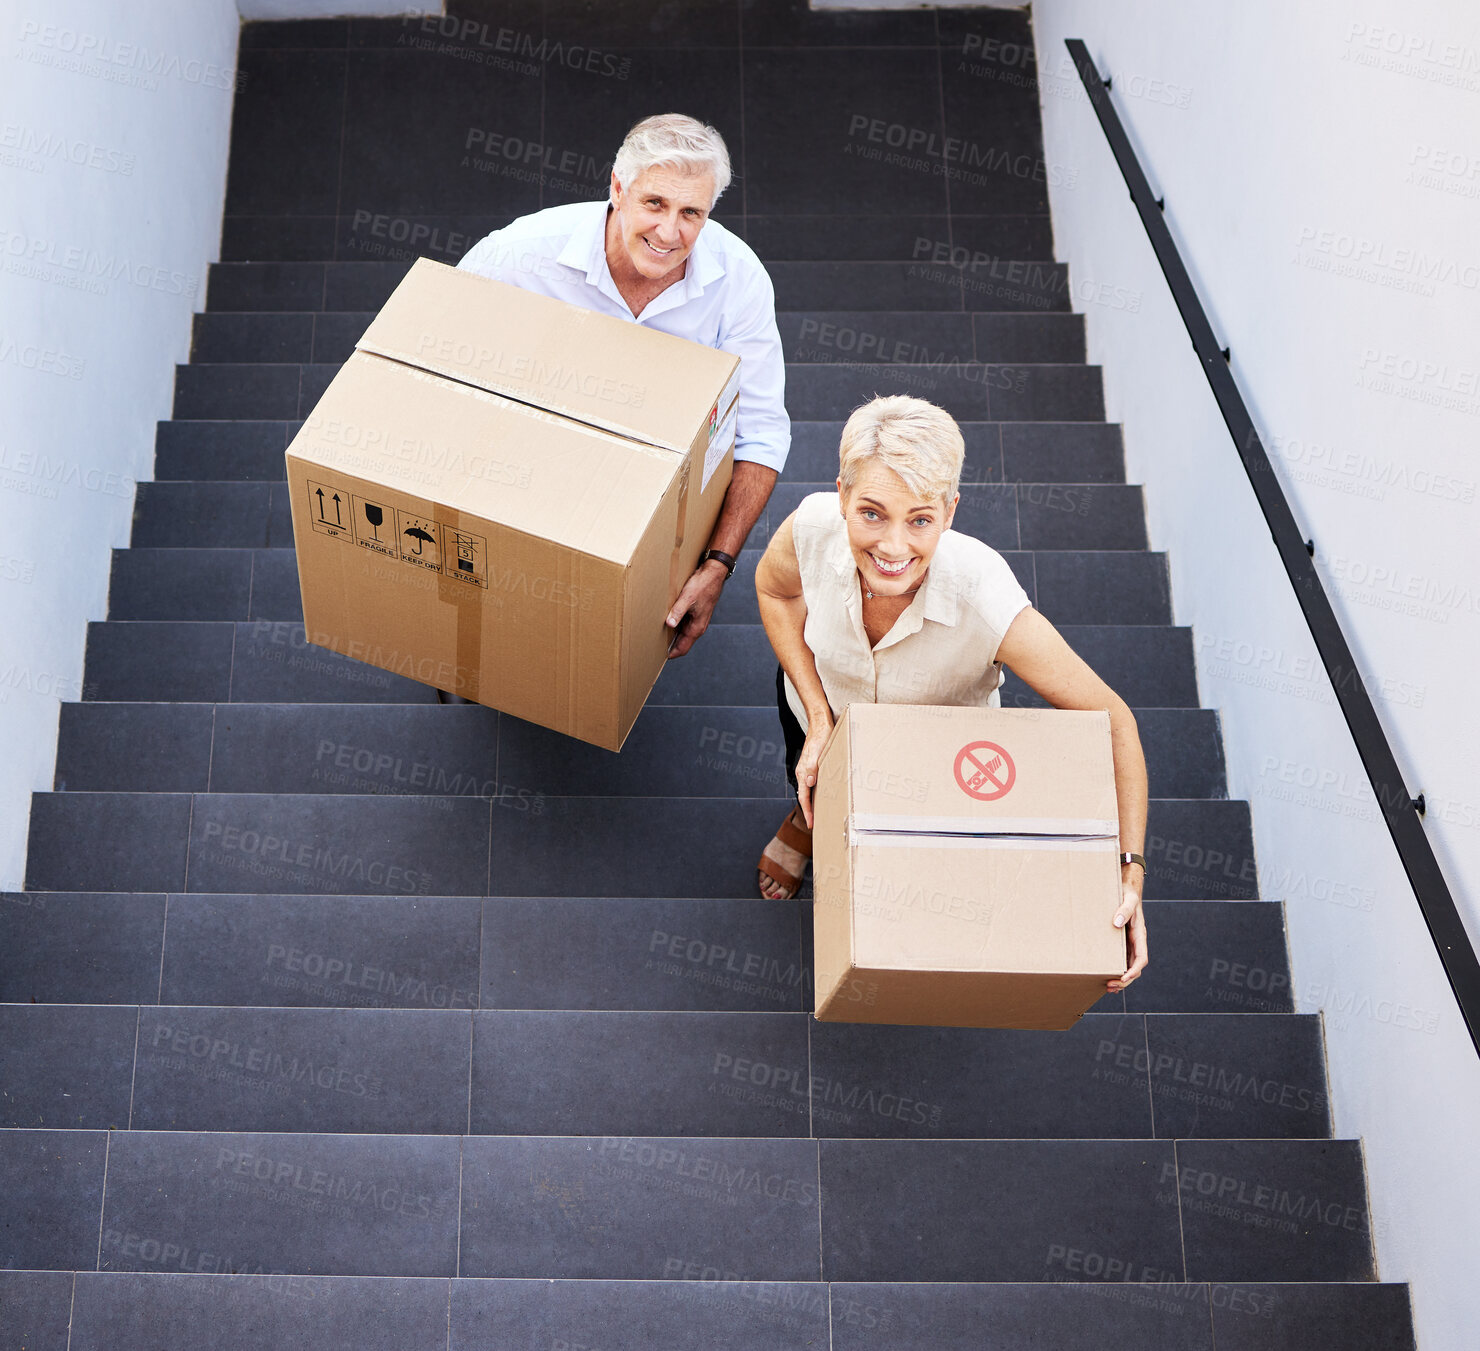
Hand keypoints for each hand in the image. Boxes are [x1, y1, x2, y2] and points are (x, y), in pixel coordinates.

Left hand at [665, 560, 726, 658]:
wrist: (714, 574)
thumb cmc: (703, 585)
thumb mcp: (687, 599)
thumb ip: (678, 612)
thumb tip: (669, 624)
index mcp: (697, 627)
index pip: (683, 648)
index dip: (671, 654)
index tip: (659, 657)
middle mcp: (698, 626)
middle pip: (682, 643)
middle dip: (670, 647)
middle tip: (655, 648)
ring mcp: (697, 620)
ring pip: (683, 633)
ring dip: (672, 636)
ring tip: (658, 636)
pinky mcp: (696, 613)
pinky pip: (684, 624)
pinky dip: (676, 625)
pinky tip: (668, 621)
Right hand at [794, 714, 833, 828]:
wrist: (821, 724)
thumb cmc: (820, 738)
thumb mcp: (817, 754)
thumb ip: (812, 769)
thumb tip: (809, 783)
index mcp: (802, 773)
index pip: (804, 797)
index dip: (807, 811)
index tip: (811, 824)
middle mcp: (804, 773)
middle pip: (805, 796)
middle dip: (809, 811)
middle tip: (814, 824)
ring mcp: (809, 770)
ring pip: (810, 790)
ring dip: (814, 803)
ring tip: (819, 814)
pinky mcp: (815, 767)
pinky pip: (815, 784)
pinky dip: (818, 793)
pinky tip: (824, 795)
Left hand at [1107, 876, 1146, 992]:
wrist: (1126, 890)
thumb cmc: (1127, 895)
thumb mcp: (1128, 900)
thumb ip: (1124, 910)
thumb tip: (1116, 923)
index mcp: (1140, 935)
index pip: (1141, 958)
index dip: (1134, 970)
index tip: (1125, 977)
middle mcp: (1136, 943)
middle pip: (1134, 967)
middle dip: (1125, 979)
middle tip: (1110, 986)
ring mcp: (1129, 944)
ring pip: (1128, 966)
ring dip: (1120, 978)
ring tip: (1108, 987)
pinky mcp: (1121, 942)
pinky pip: (1120, 959)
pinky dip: (1116, 969)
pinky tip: (1105, 976)